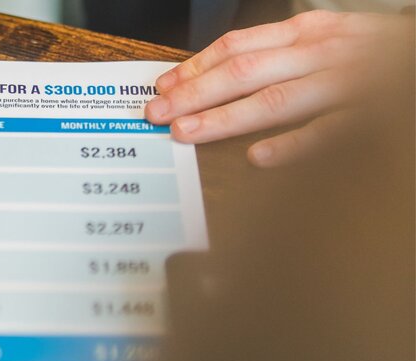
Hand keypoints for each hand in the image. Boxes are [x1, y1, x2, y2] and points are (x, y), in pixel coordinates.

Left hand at [145, 10, 413, 166]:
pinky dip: (291, 145)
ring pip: (274, 100)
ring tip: (186, 132)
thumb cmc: (373, 52)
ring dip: (224, 118)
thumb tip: (220, 79)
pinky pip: (327, 131)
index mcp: (305, 33)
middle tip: (157, 115)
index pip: (237, 47)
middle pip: (243, 72)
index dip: (194, 68)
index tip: (162, 87)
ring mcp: (345, 83)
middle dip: (194, 94)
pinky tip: (257, 158)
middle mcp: (319, 52)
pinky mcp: (371, 113)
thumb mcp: (324, 40)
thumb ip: (278, 55)